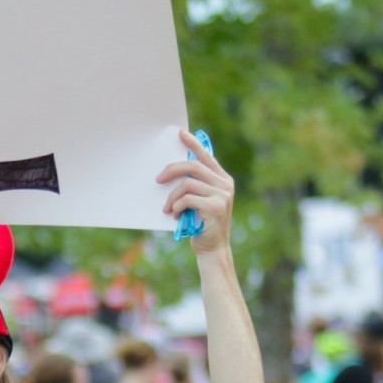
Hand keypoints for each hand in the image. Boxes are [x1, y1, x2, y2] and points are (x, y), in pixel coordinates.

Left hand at [156, 129, 233, 254]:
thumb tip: (174, 169)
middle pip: (193, 166)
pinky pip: (187, 199)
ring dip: (172, 197)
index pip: (206, 156)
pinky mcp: (215, 207)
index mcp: (223, 180)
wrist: (213, 249)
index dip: (193, 144)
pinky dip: (176, 206)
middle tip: (158, 179)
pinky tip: (175, 215)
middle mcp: (225, 185)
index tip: (180, 134)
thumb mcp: (201, 201)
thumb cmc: (202, 224)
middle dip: (172, 170)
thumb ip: (196, 185)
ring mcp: (222, 196)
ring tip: (167, 208)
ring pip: (187, 184)